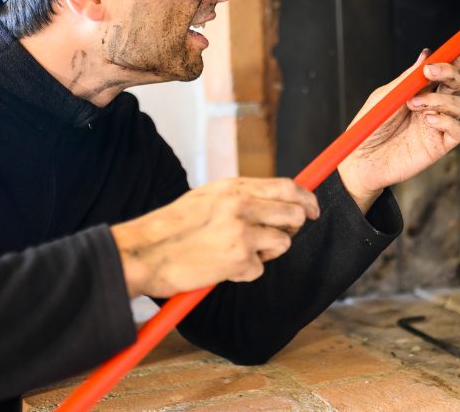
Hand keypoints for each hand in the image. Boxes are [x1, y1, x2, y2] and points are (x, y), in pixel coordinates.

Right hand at [110, 178, 319, 298]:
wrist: (145, 252)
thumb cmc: (173, 227)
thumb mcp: (207, 198)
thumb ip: (240, 196)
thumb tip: (274, 199)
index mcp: (234, 188)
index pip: (286, 186)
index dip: (306, 198)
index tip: (313, 209)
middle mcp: (241, 206)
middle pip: (295, 214)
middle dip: (292, 228)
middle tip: (274, 236)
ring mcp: (242, 232)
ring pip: (283, 243)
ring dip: (266, 253)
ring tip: (237, 253)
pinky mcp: (239, 260)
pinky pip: (260, 269)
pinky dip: (244, 273)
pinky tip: (222, 267)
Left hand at [337, 38, 459, 210]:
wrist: (362, 159)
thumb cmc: (370, 126)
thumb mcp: (386, 96)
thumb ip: (408, 78)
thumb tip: (428, 54)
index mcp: (421, 88)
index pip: (450, 66)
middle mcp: (435, 103)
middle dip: (451, 71)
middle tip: (430, 73)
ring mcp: (439, 123)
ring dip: (439, 100)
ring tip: (413, 106)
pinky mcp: (441, 144)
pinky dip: (447, 120)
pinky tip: (428, 121)